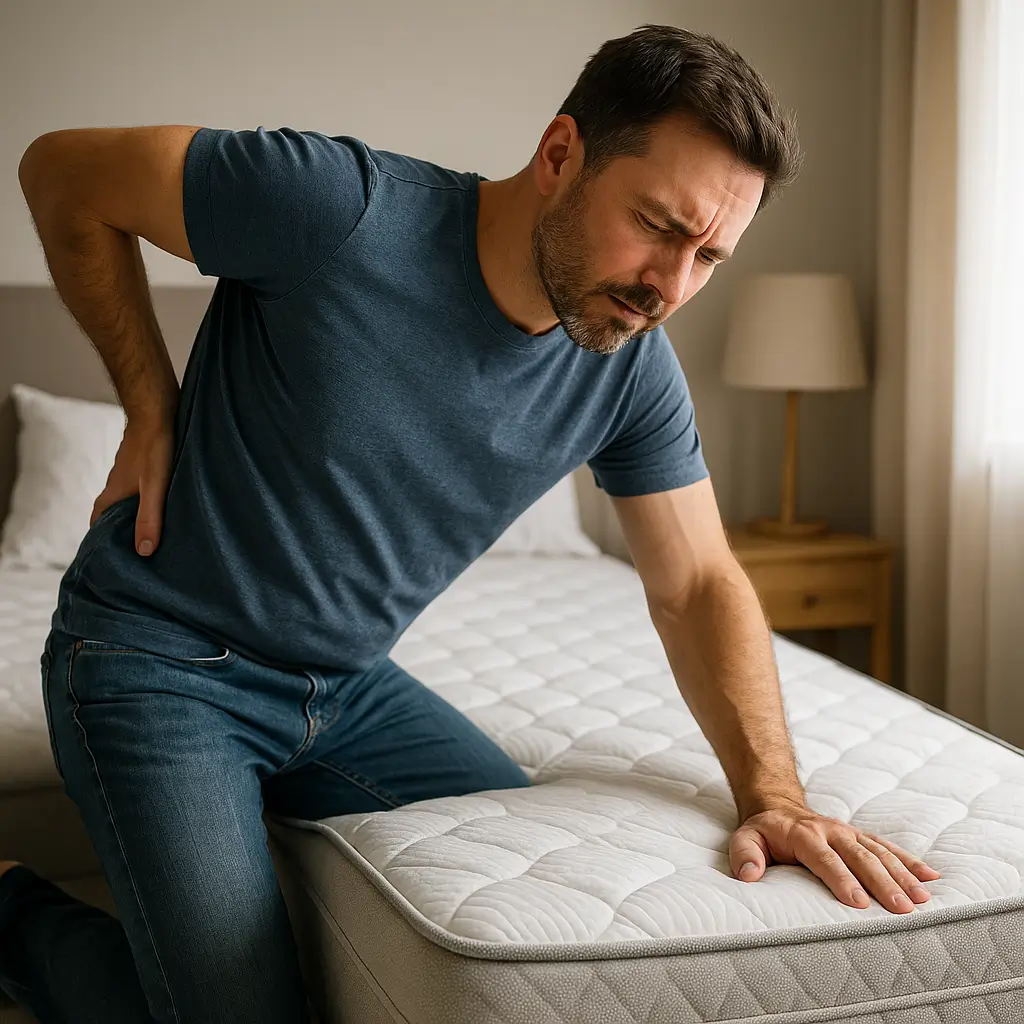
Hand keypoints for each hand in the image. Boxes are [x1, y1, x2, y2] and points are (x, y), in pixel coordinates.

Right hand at [90, 411, 176, 556]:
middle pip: (114, 517)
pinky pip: (144, 491)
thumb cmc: (155, 444)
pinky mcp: (146, 466)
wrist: (157, 406)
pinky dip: (151, 503)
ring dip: (140, 519)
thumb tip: (143, 551)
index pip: (98, 526)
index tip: (112, 564)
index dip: (102, 545)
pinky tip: (170, 508)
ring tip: (159, 537)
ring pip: (131, 503)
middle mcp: (117, 486)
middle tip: (141, 557)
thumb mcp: (154, 486)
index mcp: (112, 495)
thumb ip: (149, 517)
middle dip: (124, 536)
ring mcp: (131, 475)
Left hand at [730, 801, 941, 912]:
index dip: (841, 879)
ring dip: (902, 875)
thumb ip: (745, 855)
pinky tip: (932, 877)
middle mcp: (831, 831)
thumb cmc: (763, 832)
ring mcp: (849, 833)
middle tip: (902, 909)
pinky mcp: (861, 837)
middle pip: (860, 857)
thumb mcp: (745, 838)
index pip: (824, 858)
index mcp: (804, 835)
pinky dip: (910, 861)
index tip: (859, 903)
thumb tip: (749, 875)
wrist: (777, 805)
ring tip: (922, 899)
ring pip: (879, 852)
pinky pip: (888, 847)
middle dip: (882, 883)